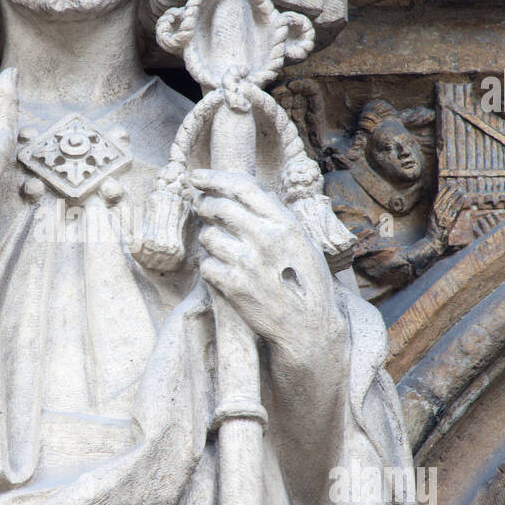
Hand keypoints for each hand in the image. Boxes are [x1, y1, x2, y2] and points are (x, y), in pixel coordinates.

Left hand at [192, 169, 346, 375]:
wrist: (307, 328)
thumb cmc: (307, 283)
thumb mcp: (303, 242)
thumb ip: (278, 216)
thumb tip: (249, 191)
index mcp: (285, 223)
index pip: (242, 186)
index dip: (214, 178)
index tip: (197, 176)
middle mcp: (265, 238)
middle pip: (218, 207)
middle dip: (204, 204)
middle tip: (201, 207)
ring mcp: (247, 262)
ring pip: (208, 235)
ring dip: (209, 240)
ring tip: (224, 250)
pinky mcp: (233, 286)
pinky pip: (205, 264)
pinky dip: (210, 267)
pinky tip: (225, 273)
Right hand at [428, 185, 464, 245]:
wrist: (433, 241)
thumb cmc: (433, 229)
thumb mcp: (432, 217)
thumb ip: (436, 209)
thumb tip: (442, 201)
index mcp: (433, 209)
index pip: (439, 195)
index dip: (445, 188)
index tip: (450, 184)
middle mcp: (438, 211)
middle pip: (447, 196)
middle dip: (453, 190)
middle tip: (458, 187)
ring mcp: (445, 216)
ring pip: (452, 201)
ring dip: (458, 195)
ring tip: (462, 191)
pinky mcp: (451, 221)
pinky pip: (457, 209)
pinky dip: (461, 202)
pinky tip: (464, 198)